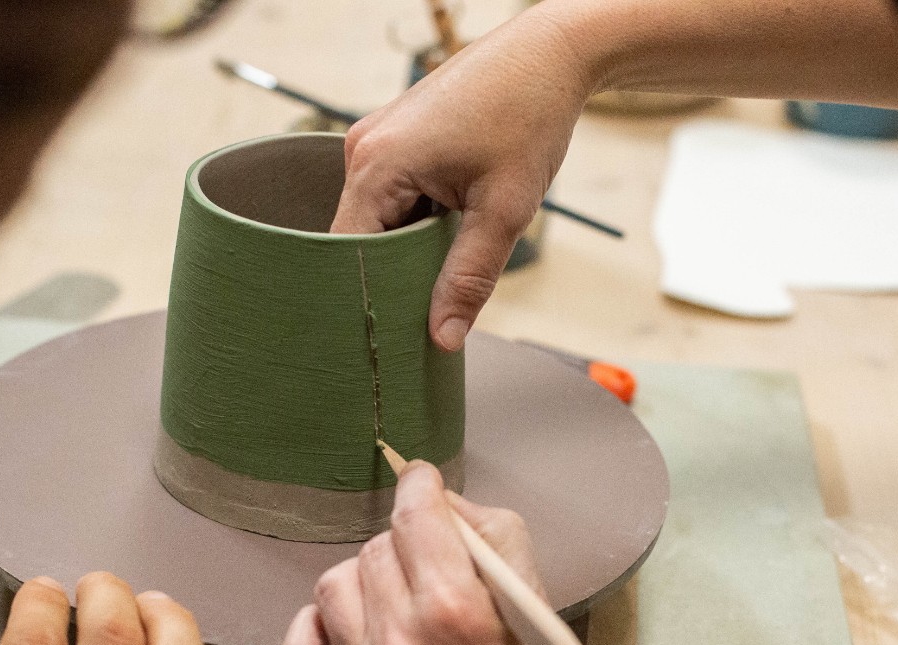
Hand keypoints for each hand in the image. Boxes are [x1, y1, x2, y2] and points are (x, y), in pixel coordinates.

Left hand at [280, 462, 617, 644]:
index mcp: (455, 606)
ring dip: (367, 582)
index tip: (425, 484)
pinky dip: (320, 625)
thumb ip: (490, 536)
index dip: (421, 487)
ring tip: (398, 601)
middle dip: (408, 547)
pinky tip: (352, 627)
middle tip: (434, 567)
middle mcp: (402, 640)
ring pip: (335, 586)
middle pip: (378, 549)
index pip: (415, 514)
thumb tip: (440, 503)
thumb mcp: (537, 600)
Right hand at [331, 3, 594, 350]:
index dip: (369, 298)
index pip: (347, 255)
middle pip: (357, 241)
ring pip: (377, 223)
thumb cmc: (529, 115)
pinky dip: (416, 224)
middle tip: (424, 320)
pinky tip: (448, 236)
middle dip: (390, 278)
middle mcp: (363, 149)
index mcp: (375, 163)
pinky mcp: (396, 140)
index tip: (391, 337)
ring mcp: (377, 141)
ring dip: (407, 251)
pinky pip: (391, 199)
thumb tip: (442, 338)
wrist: (550, 54)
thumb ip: (469, 277)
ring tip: (440, 278)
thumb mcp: (504, 209)